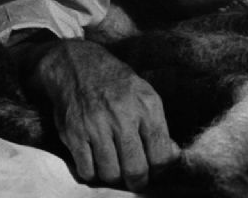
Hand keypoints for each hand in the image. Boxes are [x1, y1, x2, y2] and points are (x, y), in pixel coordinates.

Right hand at [34, 39, 178, 190]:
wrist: (80, 66)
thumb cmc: (118, 84)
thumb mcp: (146, 95)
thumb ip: (159, 126)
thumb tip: (172, 156)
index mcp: (147, 106)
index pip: (161, 154)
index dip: (161, 170)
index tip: (156, 171)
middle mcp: (123, 116)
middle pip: (136, 169)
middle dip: (138, 181)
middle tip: (136, 178)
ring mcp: (97, 126)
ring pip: (111, 174)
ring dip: (115, 177)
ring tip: (117, 167)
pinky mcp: (75, 134)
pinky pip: (87, 171)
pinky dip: (93, 173)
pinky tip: (98, 162)